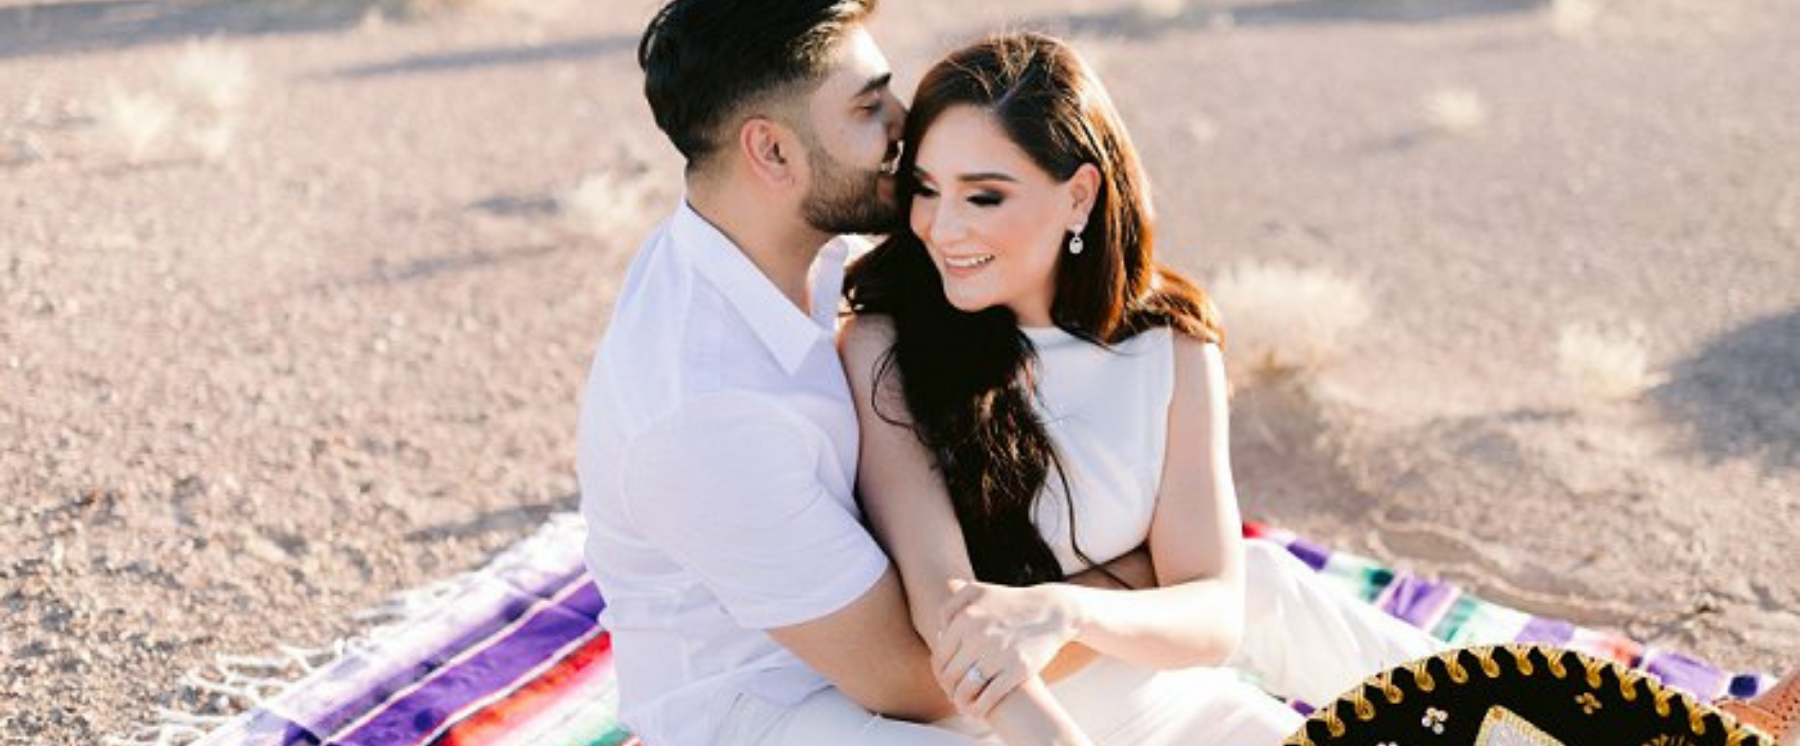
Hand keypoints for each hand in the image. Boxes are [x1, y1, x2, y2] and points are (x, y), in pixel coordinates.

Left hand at [931, 580, 1080, 717]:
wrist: (1053, 611)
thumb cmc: (1013, 603)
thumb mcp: (980, 591)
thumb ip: (953, 604)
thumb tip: (939, 631)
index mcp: (965, 618)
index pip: (940, 656)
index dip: (939, 673)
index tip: (945, 680)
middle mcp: (978, 636)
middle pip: (950, 675)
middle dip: (949, 690)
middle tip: (953, 696)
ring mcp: (998, 653)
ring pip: (966, 689)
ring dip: (961, 703)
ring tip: (964, 706)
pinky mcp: (1017, 669)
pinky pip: (989, 697)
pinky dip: (979, 709)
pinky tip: (977, 713)